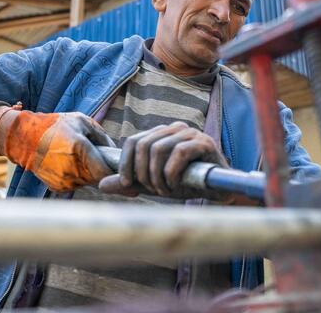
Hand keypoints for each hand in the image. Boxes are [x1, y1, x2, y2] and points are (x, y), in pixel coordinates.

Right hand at [0, 108, 114, 192]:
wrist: (25, 138)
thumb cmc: (56, 126)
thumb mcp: (82, 121)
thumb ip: (102, 136)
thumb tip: (117, 152)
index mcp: (78, 148)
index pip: (104, 172)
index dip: (118, 177)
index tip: (129, 178)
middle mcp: (71, 167)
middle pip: (99, 179)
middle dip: (107, 175)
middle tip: (115, 169)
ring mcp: (63, 179)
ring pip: (88, 183)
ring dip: (93, 176)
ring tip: (89, 162)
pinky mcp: (58, 187)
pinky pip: (77, 184)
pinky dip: (80, 178)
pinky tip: (76, 166)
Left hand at [98, 122, 228, 197]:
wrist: (218, 192)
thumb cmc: (185, 184)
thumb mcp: (152, 185)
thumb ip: (130, 183)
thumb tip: (102, 185)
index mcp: (161, 134)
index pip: (133, 141)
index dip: (125, 163)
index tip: (126, 183)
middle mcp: (174, 128)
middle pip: (144, 145)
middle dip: (142, 172)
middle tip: (152, 189)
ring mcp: (190, 133)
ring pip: (159, 149)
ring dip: (157, 175)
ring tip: (165, 190)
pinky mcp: (204, 142)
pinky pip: (180, 152)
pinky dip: (172, 173)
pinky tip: (175, 185)